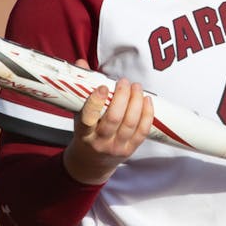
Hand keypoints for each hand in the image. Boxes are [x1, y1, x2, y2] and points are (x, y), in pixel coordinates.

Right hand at [62, 63, 153, 184]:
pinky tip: (147, 100)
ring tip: (136, 86)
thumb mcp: (78, 114)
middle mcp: (100, 142)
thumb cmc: (86, 132)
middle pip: (114, 119)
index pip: (88, 118)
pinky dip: (147, 114)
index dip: (96, 102)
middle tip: (124, 82)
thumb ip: (81, 89)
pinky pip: (142, 131)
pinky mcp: (130, 150)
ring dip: (136, 102)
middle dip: (122, 97)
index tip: (102, 87)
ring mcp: (116, 147)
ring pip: (130, 123)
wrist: (91, 163)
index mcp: (83, 133)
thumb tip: (81, 63)